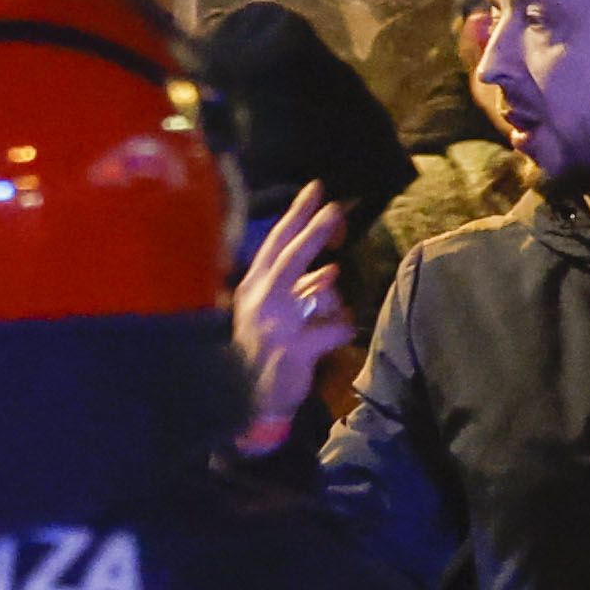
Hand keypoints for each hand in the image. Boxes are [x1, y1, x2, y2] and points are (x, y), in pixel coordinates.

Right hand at [227, 186, 350, 432]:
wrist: (249, 401)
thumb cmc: (262, 353)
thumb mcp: (271, 316)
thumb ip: (297, 292)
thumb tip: (329, 272)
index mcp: (253, 288)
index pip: (275, 243)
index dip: (296, 215)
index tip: (315, 189)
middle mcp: (260, 300)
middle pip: (290, 256)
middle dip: (314, 229)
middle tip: (335, 207)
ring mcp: (276, 324)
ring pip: (317, 292)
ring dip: (330, 300)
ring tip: (327, 312)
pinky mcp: (294, 349)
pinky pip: (334, 328)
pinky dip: (340, 330)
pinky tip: (332, 339)